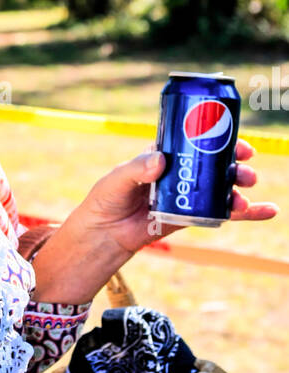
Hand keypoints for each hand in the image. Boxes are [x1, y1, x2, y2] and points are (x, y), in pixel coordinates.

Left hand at [75, 137, 278, 257]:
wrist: (104, 234)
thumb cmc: (106, 200)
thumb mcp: (117, 179)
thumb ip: (137, 169)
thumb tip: (161, 161)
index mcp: (166, 155)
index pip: (198, 141)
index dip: (221, 138)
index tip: (237, 142)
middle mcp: (182, 173)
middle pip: (216, 163)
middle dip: (236, 165)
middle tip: (245, 171)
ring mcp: (189, 195)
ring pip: (222, 187)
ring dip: (239, 188)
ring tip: (243, 193)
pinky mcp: (192, 217)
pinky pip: (222, 213)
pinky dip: (247, 212)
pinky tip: (267, 210)